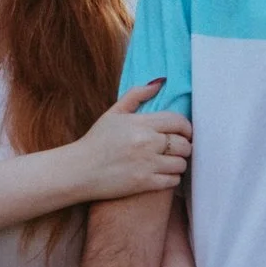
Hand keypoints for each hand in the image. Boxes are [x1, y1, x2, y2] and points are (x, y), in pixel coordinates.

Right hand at [67, 84, 191, 203]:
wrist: (78, 171)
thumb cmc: (96, 141)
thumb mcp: (113, 113)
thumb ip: (137, 95)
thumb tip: (160, 82)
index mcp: (140, 123)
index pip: (178, 121)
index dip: (187, 128)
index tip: (185, 133)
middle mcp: (146, 142)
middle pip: (183, 144)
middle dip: (185, 146)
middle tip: (178, 149)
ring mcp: (146, 164)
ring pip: (181, 164)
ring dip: (179, 163)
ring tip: (171, 163)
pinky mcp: (144, 183)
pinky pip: (173, 181)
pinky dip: (172, 178)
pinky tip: (164, 175)